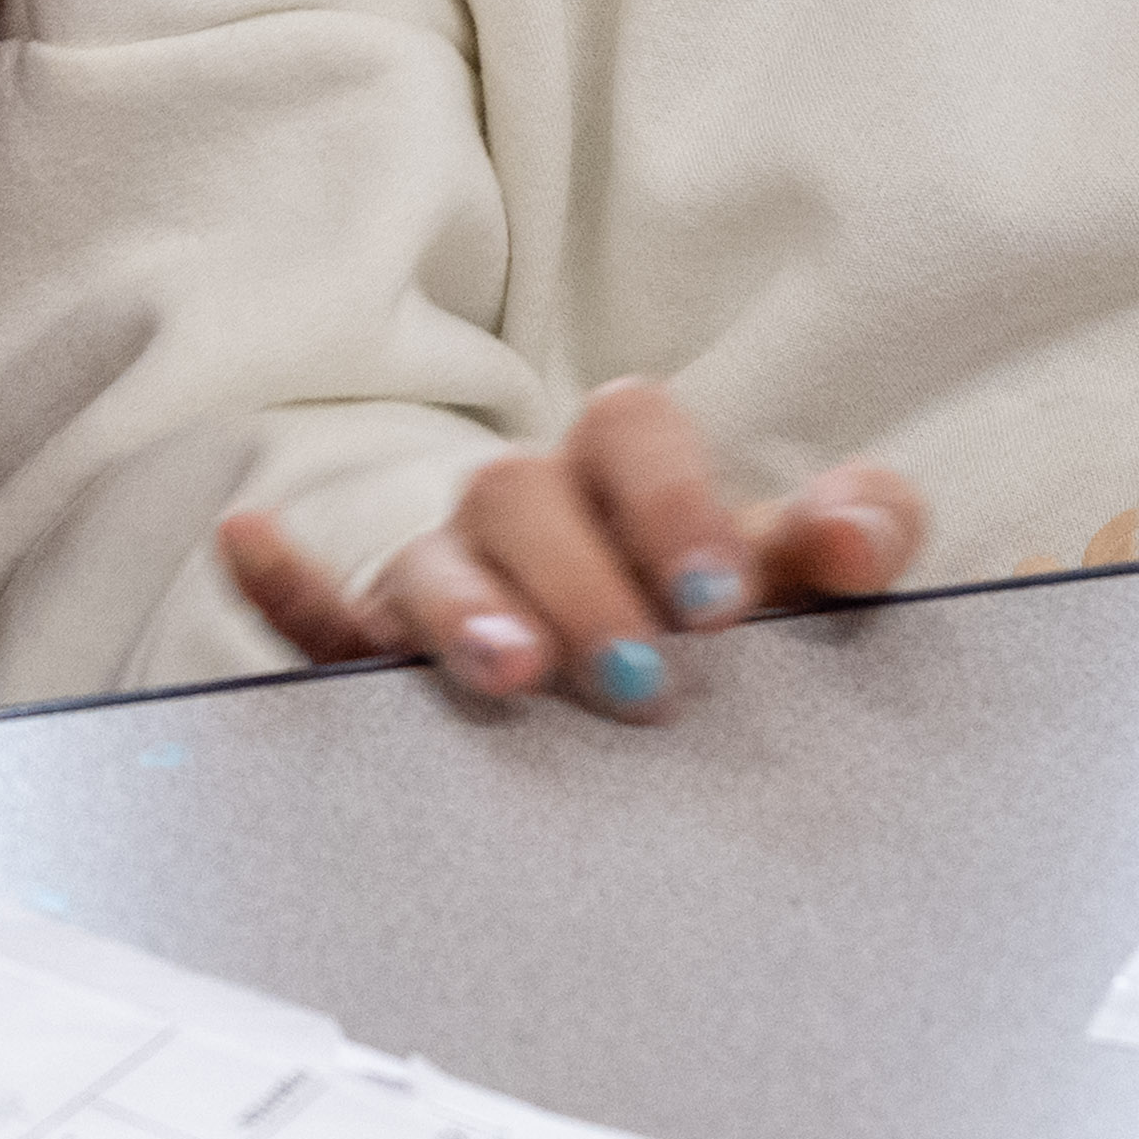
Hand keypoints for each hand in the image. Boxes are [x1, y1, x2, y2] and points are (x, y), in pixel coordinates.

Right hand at [215, 381, 924, 717]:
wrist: (660, 708)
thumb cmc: (726, 618)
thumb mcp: (803, 580)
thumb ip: (857, 539)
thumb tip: (888, 538)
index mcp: (627, 473)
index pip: (632, 429)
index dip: (673, 500)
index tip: (726, 600)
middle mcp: (529, 510)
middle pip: (522, 492)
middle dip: (581, 581)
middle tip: (647, 676)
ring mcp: (445, 574)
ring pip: (429, 560)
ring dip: (464, 606)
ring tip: (509, 672)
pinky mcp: (378, 652)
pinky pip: (314, 614)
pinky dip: (282, 581)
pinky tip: (250, 544)